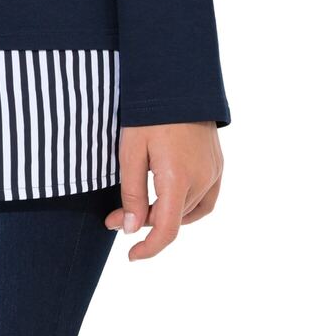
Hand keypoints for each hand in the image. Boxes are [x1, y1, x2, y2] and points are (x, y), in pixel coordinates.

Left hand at [104, 122, 223, 259]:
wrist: (177, 80)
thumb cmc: (149, 112)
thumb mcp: (130, 150)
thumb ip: (131, 193)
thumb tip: (131, 230)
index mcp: (177, 178)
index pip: (167, 230)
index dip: (149, 248)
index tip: (131, 255)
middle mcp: (201, 180)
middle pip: (174, 219)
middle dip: (145, 221)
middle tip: (117, 214)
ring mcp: (214, 173)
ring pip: (189, 211)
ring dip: (166, 213)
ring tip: (141, 202)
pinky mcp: (218, 166)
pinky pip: (205, 200)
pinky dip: (187, 207)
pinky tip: (171, 200)